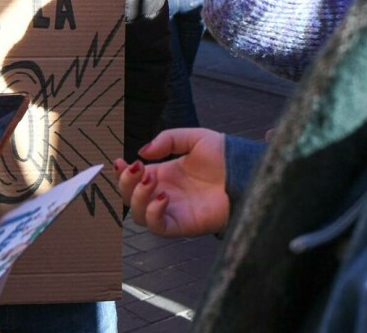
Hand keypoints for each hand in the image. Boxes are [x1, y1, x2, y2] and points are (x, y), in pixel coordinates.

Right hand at [114, 128, 228, 236]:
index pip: (133, 179)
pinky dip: (153, 213)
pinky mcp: (183, 224)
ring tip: (150, 180)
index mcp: (164, 175)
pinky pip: (158, 227)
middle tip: (137, 169)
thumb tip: (142, 152)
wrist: (246, 172)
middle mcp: (164, 193)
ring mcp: (172, 210)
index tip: (120, 161)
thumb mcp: (194, 138)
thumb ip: (167, 140)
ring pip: (138, 215)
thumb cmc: (226, 157)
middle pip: (130, 198)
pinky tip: (163, 197)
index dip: (122, 173)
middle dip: (125, 184)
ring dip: (137, 197)